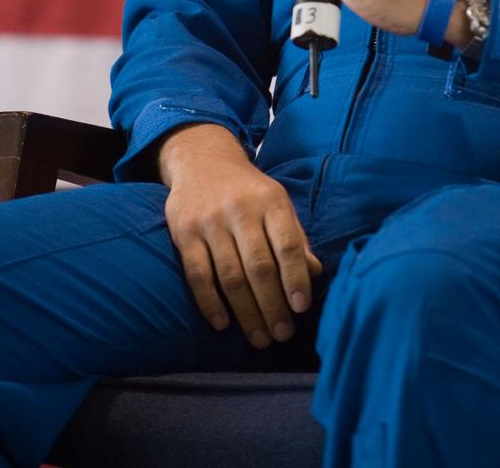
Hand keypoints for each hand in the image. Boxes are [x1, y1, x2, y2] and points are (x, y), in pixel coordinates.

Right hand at [159, 123, 322, 348]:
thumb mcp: (277, 204)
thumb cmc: (249, 191)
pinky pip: (197, 275)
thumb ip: (296, 237)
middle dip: (272, 305)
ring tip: (259, 338)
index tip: (301, 308)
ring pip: (230, 276)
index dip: (296, 278)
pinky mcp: (184, 233)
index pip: (288, 244)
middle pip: (259, 266)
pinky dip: (210, 304)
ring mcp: (210, 221)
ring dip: (246, 313)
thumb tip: (315, 274)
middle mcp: (241, 209)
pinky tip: (223, 324)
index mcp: (271, 201)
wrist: (203, 161)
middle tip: (282, 335)